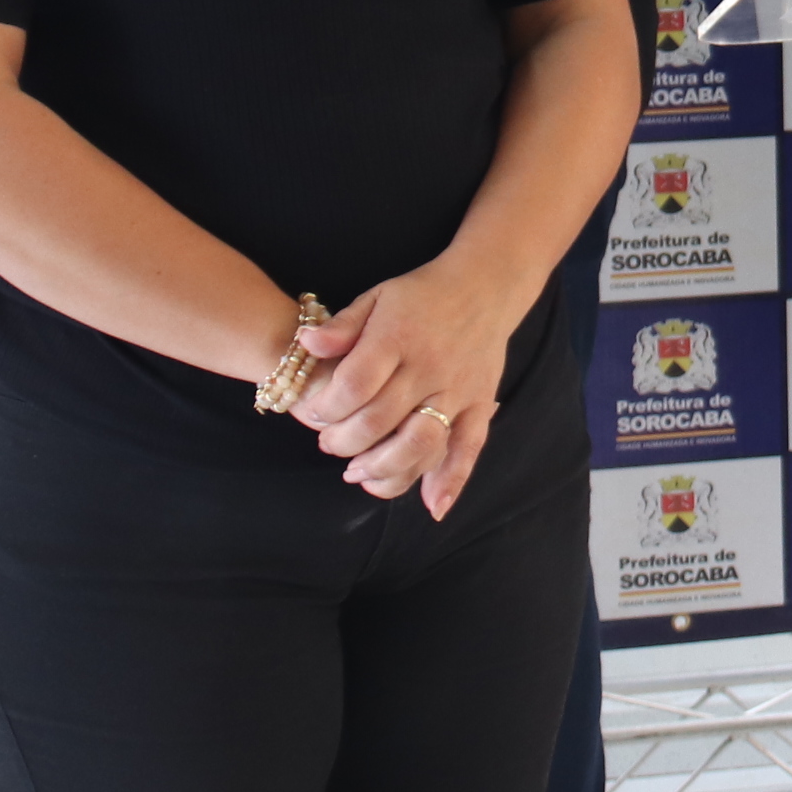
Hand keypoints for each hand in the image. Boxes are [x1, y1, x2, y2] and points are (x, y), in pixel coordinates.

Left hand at [292, 262, 529, 517]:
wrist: (485, 284)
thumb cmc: (422, 294)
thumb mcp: (377, 297)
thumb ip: (342, 325)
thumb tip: (306, 343)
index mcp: (398, 337)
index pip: (355, 384)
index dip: (328, 407)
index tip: (316, 413)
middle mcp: (429, 366)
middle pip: (380, 420)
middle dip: (345, 441)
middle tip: (330, 443)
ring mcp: (457, 388)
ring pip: (420, 442)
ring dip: (385, 467)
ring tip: (360, 473)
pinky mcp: (478, 404)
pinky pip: (468, 447)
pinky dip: (452, 480)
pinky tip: (433, 507)